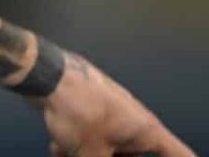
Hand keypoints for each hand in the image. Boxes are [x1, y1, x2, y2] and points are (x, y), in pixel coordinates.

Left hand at [35, 52, 195, 156]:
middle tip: (93, 155)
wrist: (47, 77)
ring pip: (106, 148)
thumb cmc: (78, 109)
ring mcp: (111, 115)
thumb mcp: (92, 153)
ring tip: (67, 152)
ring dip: (87, 153)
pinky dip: (74, 145)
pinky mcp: (89, 111)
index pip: (178, 154)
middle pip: (132, 155)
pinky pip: (88, 137)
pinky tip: (57, 147)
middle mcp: (133, 122)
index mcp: (147, 131)